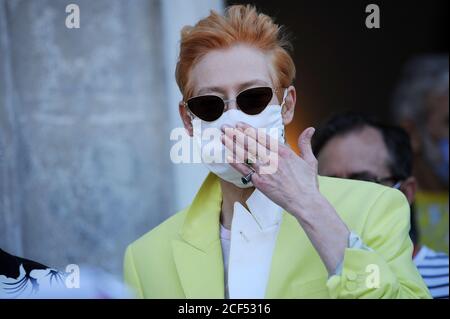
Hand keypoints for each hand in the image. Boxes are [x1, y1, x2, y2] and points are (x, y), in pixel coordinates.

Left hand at [221, 122, 349, 273]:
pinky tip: (227, 156)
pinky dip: (236, 164)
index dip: (248, 129)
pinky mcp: (260, 183)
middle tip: (225, 127)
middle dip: (236, 134)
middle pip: (251, 143)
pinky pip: (245, 172)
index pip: (262, 137)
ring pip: (246, 155)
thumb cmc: (308, 183)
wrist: (305, 202)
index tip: (239, 124)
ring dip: (233, 145)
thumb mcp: (309, 160)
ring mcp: (265, 171)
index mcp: (283, 152)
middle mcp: (272, 159)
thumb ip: (305, 143)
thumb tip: (310, 129)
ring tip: (222, 137)